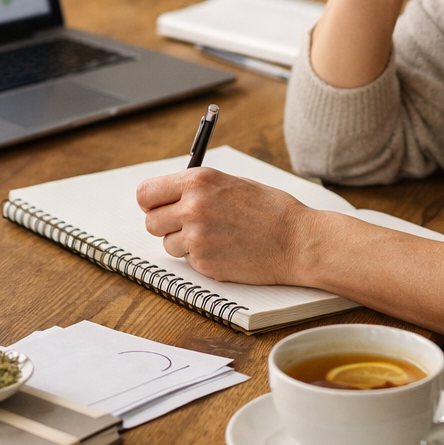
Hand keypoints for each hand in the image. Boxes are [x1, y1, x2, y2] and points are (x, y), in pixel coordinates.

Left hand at [136, 168, 319, 284]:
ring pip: (167, 244)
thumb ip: (198, 188)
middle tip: (186, 225)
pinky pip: (187, 261)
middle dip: (165, 224)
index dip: (150, 202)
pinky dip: (201, 258)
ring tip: (215, 237)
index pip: (146, 193)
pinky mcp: (204, 263)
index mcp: (198, 181)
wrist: (297, 241)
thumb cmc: (270, 210)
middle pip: (151, 222)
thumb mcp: (232, 183)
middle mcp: (192, 208)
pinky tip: (225, 250)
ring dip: (184, 243)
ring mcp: (197, 238)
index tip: (156, 206)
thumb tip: (169, 195)